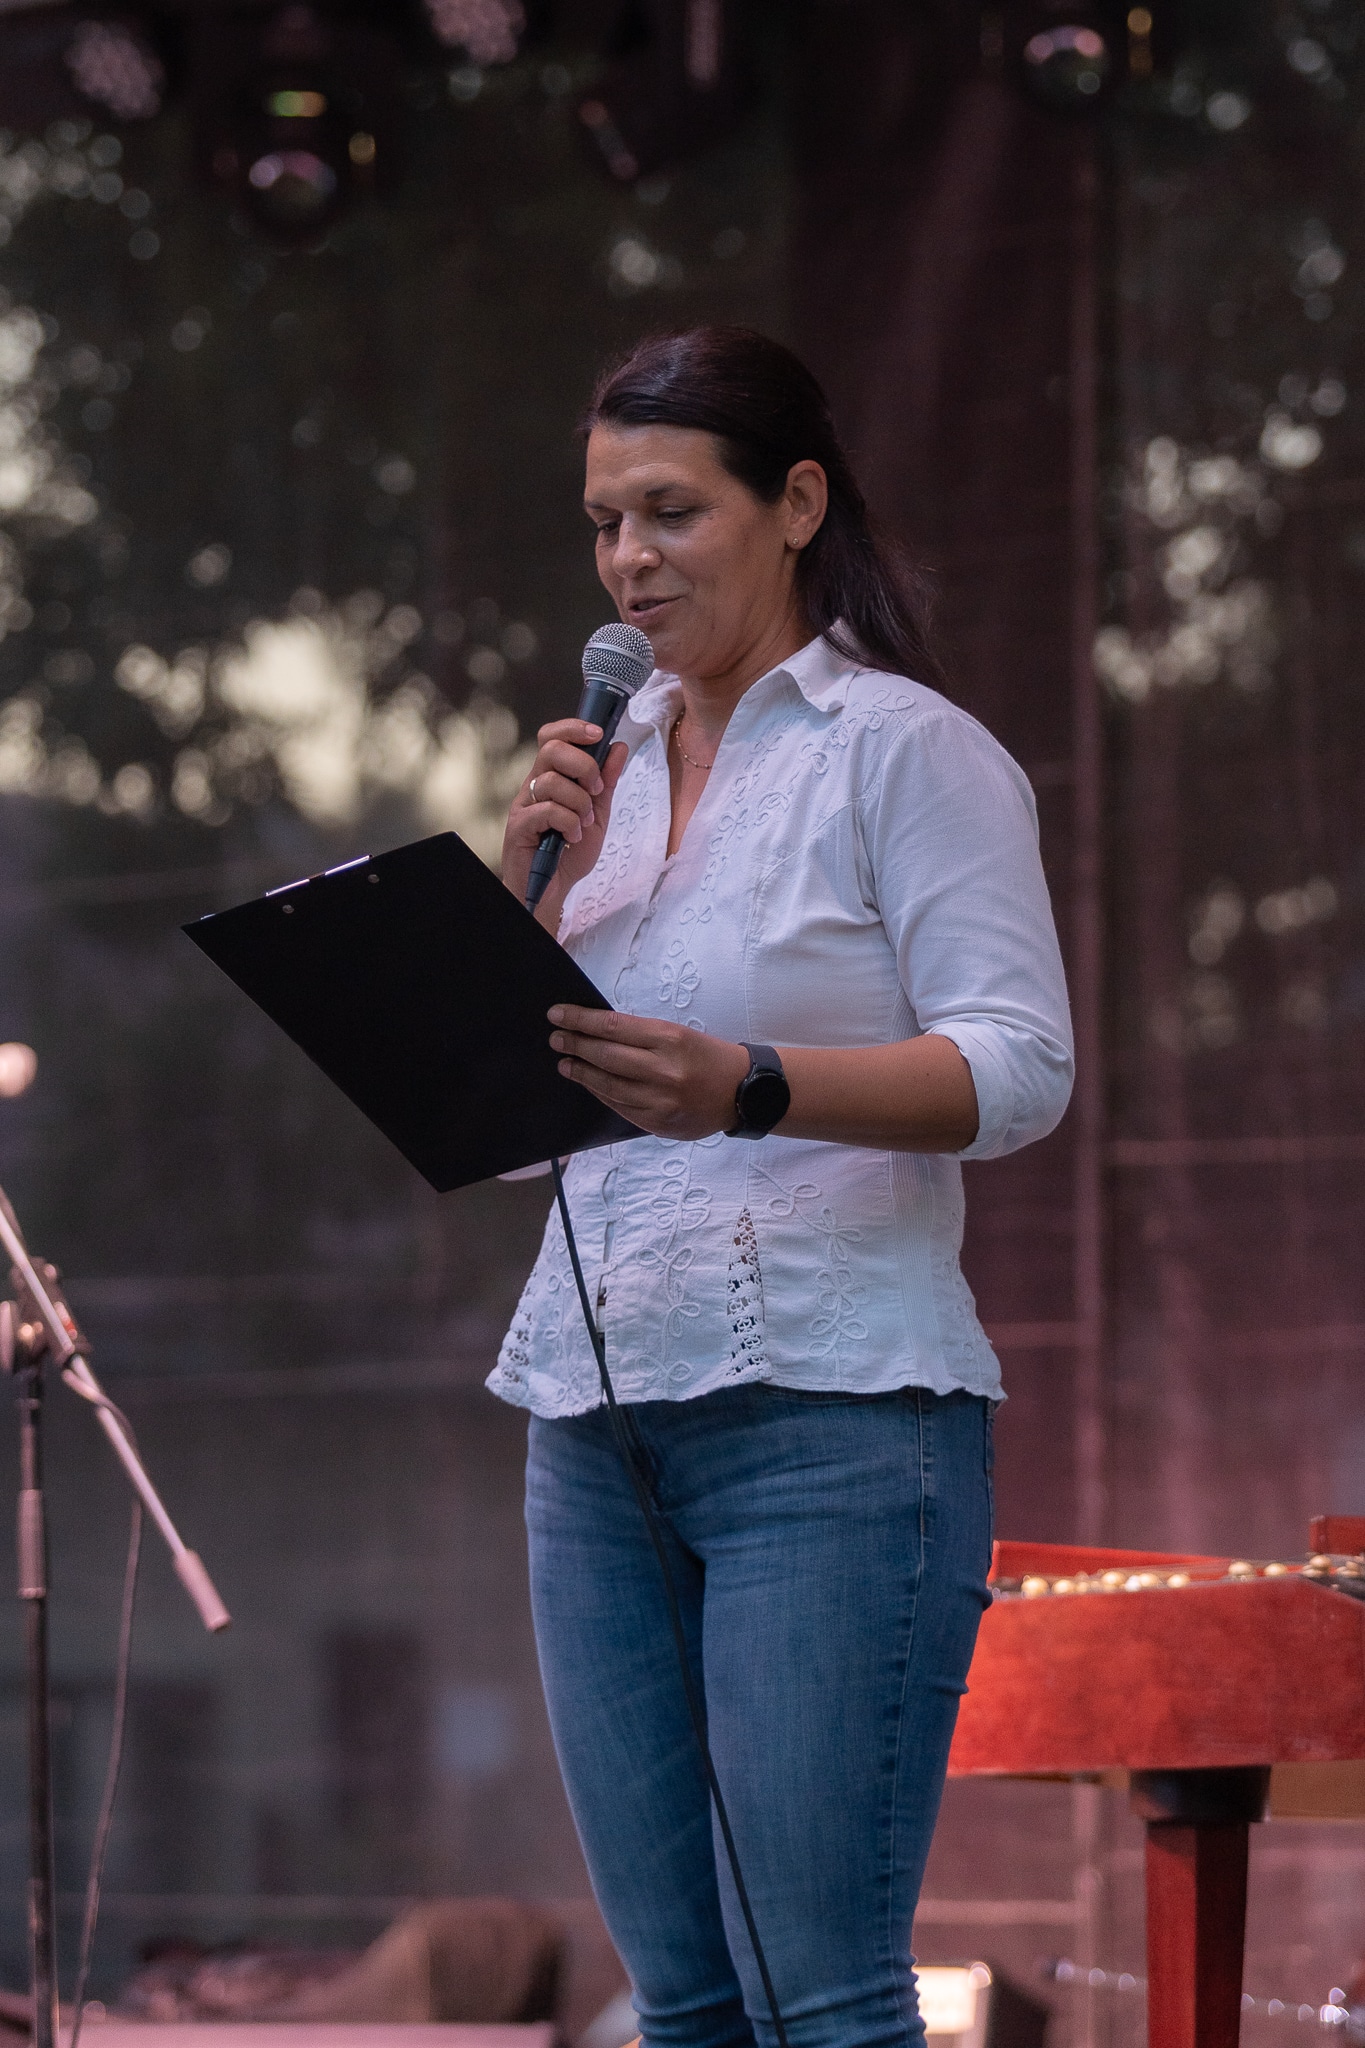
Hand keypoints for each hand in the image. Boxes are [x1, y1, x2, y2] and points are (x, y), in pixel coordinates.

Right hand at [503, 722, 628, 925]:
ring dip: (579, 802)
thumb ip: (606, 783)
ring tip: (584, 824)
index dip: (574, 728)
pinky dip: (569, 823)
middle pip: (551, 748)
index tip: (599, 734)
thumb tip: (618, 747)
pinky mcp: (519, 827)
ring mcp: (524, 806)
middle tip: (596, 790)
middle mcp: (533, 786)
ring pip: (552, 780)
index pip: (553, 736)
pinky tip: (572, 838)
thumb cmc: (569, 853)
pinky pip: (548, 810)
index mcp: (551, 778)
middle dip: (584, 765)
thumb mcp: (597, 815)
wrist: (552, 890)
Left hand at [548, 1005, 750, 1141]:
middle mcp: (664, 1070)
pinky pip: (619, 1106)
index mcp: (669, 1039)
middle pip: (605, 1056)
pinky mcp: (658, 1123)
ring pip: (607, 1085)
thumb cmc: (707, 1057)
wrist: (743, 1093)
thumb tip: (595, 1031)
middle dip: (575, 1045)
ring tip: (565, 1063)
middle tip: (556, 1039)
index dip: (580, 1020)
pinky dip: (600, 1092)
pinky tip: (589, 1083)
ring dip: (581, 1072)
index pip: (612, 1026)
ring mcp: (660, 1100)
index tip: (558, 1014)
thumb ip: (640, 1035)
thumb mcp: (678, 1034)